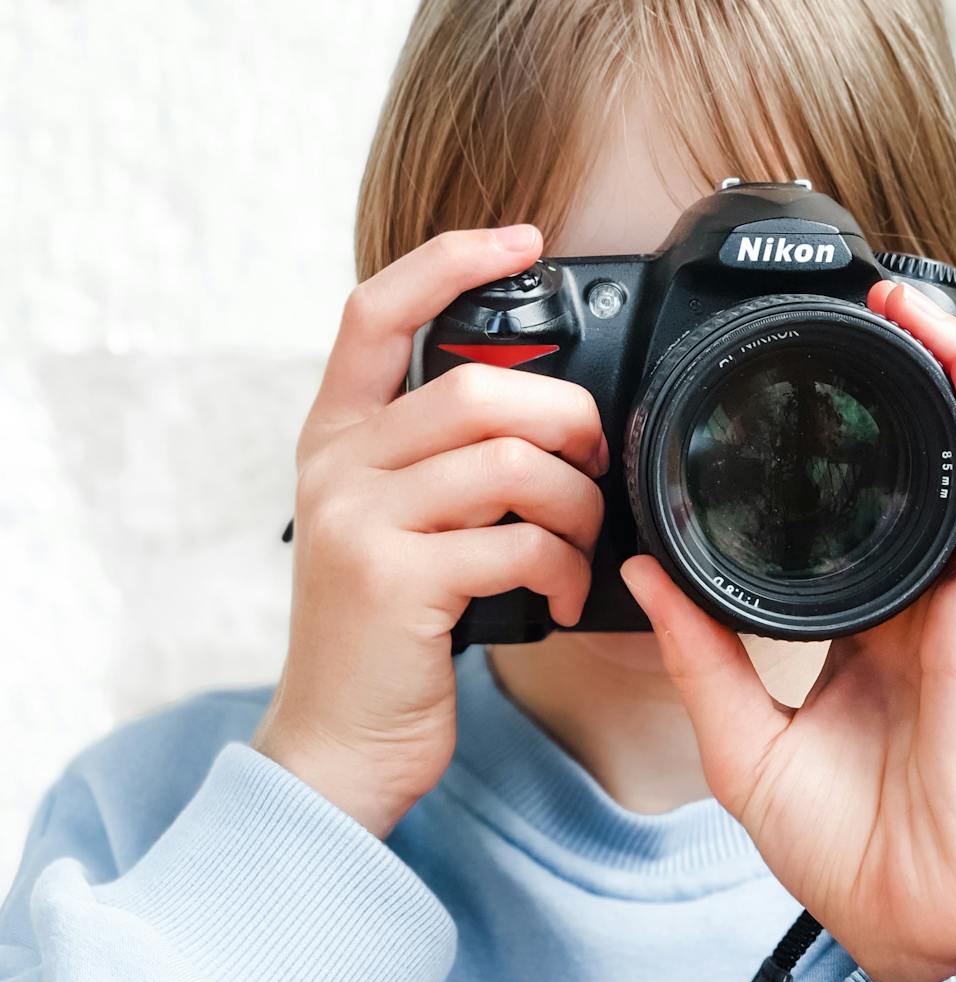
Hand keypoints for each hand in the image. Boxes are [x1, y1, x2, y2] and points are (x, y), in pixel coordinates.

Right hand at [253, 225, 606, 837]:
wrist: (339, 739)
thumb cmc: (390, 624)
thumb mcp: (394, 519)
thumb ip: (441, 457)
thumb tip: (548, 413)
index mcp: (337, 434)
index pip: (375, 309)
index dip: (449, 260)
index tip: (521, 242)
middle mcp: (337, 465)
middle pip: (479, 388)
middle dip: (566, 419)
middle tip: (593, 460)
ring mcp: (358, 521)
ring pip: (509, 461)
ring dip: (576, 501)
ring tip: (583, 540)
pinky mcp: (393, 582)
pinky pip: (517, 539)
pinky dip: (565, 564)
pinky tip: (564, 591)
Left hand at [621, 280, 955, 981]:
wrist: (914, 918)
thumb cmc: (843, 843)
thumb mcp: (740, 737)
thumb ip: (697, 649)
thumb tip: (644, 567)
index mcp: (862, 616)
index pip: (848, 503)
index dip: (827, 441)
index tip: (775, 386)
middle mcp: (918, 588)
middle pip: (916, 456)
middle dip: (893, 373)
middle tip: (846, 309)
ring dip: (943, 364)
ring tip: (899, 300)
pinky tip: (952, 353)